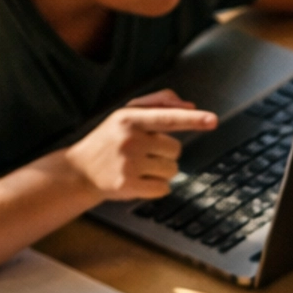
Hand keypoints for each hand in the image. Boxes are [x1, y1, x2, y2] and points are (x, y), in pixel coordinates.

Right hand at [65, 89, 217, 201]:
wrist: (79, 171)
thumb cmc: (108, 141)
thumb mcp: (126, 115)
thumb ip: (158, 104)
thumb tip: (189, 105)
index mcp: (129, 118)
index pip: (167, 117)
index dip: (192, 119)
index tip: (212, 120)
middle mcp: (130, 140)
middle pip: (175, 149)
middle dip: (165, 152)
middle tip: (142, 152)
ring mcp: (129, 164)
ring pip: (172, 170)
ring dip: (161, 170)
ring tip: (138, 166)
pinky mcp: (128, 185)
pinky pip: (163, 188)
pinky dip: (156, 187)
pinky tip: (138, 180)